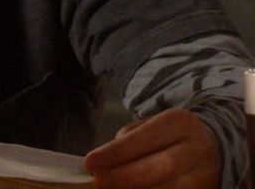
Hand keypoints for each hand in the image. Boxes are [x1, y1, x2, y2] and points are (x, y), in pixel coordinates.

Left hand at [85, 108, 220, 187]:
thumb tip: (105, 160)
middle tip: (98, 182)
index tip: (90, 163)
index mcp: (178, 122)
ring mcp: (207, 175)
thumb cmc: (169, 136)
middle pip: (161, 166)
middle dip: (125, 177)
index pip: (143, 138)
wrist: (214, 147)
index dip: (115, 153)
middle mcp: (197, 148)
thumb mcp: (151, 126)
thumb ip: (129, 139)